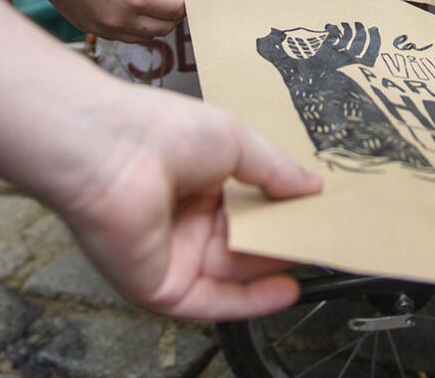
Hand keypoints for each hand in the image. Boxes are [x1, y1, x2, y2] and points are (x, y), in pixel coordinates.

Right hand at [30, 0, 194, 42]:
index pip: (175, 10)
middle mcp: (120, 19)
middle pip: (163, 28)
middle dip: (173, 13)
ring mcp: (103, 27)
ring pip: (143, 37)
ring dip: (154, 22)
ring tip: (152, 0)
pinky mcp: (89, 27)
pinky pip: (121, 35)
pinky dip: (133, 26)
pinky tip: (129, 5)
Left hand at [46, 82, 322, 319]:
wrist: (110, 150)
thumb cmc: (161, 131)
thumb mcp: (236, 140)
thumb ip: (276, 170)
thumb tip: (313, 186)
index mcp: (198, 184)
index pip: (248, 210)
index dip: (281, 214)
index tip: (317, 215)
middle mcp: (185, 223)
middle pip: (245, 246)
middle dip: (283, 244)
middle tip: (324, 241)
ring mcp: (174, 257)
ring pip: (234, 275)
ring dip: (274, 270)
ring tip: (317, 259)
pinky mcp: (162, 288)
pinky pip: (214, 302)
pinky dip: (252, 301)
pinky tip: (287, 291)